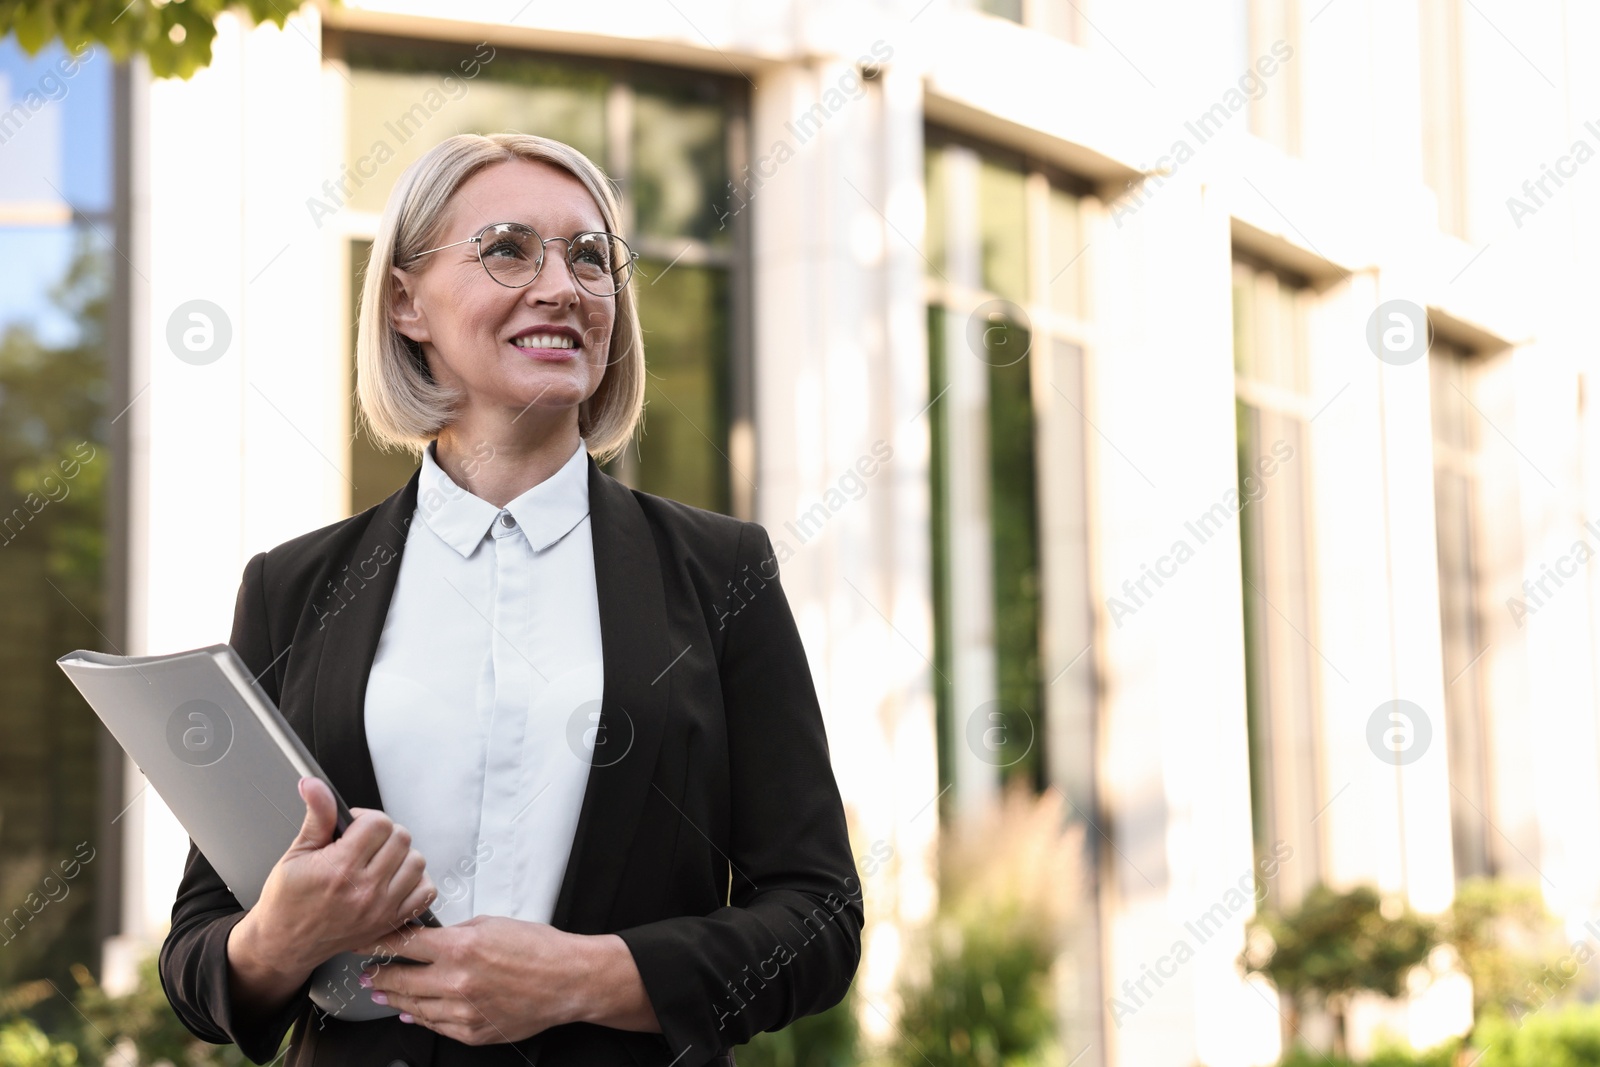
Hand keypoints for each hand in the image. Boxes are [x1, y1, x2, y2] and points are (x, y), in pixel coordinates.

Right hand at [242, 777, 436, 976]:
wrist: (285, 944)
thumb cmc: (287, 902)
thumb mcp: (295, 854)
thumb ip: (317, 817)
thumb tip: (315, 785)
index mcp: (339, 869)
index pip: (379, 823)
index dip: (366, 819)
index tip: (353, 827)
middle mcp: (365, 890)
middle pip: (401, 838)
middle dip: (383, 834)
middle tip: (363, 844)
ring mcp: (381, 908)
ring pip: (417, 862)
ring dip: (401, 856)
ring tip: (377, 861)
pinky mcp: (391, 922)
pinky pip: (426, 892)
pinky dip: (416, 882)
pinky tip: (394, 879)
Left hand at [364, 917, 604, 1044]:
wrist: (568, 980)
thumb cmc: (538, 948)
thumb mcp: (491, 924)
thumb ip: (456, 933)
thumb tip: (432, 939)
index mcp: (459, 948)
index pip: (402, 944)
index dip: (376, 943)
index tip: (362, 942)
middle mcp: (456, 981)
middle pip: (400, 980)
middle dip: (378, 975)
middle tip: (364, 972)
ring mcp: (463, 1011)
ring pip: (413, 1006)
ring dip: (393, 998)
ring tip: (381, 992)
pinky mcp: (472, 1032)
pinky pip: (435, 1025)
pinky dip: (419, 1017)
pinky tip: (411, 1012)